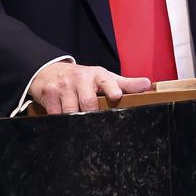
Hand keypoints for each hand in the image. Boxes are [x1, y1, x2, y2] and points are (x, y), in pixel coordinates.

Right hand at [29, 61, 151, 113]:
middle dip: (92, 113)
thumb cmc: (84, 78)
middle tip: (95, 120)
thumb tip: (147, 85)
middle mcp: (80, 79)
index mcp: (97, 75)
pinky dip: (60, 121)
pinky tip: (64, 123)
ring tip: (80, 124)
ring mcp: (63, 87)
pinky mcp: (48, 95)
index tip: (116, 95)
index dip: (112, 88)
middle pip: (88, 102)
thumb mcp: (104, 77)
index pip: (106, 80)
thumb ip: (125, 84)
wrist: (51, 71)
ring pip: (71, 111)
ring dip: (76, 119)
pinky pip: (55, 114)